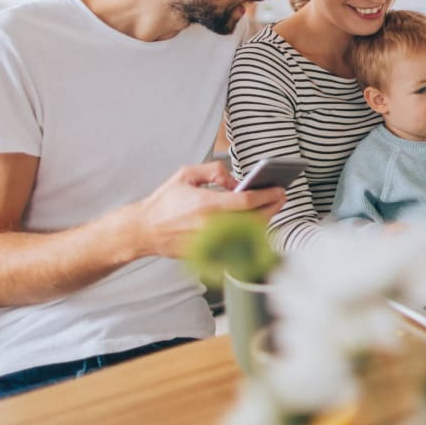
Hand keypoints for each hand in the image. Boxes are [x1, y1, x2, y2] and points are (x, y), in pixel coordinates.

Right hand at [129, 161, 285, 257]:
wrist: (144, 230)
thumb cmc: (165, 202)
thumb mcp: (186, 174)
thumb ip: (214, 171)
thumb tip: (236, 180)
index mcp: (208, 204)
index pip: (248, 201)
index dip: (268, 195)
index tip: (279, 189)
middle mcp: (212, 225)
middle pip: (255, 219)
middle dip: (273, 207)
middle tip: (280, 197)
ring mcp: (212, 242)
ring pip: (248, 233)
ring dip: (263, 220)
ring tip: (269, 208)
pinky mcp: (209, 253)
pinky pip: (237, 244)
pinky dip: (248, 234)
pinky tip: (253, 223)